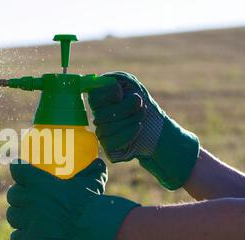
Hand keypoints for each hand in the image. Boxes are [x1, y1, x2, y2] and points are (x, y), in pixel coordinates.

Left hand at [6, 158, 138, 239]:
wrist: (90, 228)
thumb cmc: (91, 201)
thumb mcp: (93, 179)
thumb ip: (92, 169)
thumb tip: (97, 163)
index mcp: (37, 182)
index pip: (17, 169)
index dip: (18, 169)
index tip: (22, 170)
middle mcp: (28, 200)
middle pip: (12, 194)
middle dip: (18, 194)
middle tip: (27, 196)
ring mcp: (27, 221)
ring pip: (12, 215)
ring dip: (17, 214)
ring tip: (25, 215)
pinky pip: (16, 236)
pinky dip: (21, 234)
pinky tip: (28, 233)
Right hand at [88, 71, 199, 189]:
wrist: (156, 127)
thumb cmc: (142, 104)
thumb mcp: (131, 85)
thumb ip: (116, 79)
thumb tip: (105, 85)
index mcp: (100, 101)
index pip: (93, 97)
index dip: (108, 95)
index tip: (121, 94)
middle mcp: (98, 118)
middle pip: (101, 115)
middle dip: (126, 108)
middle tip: (139, 105)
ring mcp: (102, 134)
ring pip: (106, 129)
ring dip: (130, 120)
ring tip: (141, 116)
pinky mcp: (109, 149)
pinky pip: (111, 143)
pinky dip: (128, 134)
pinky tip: (138, 128)